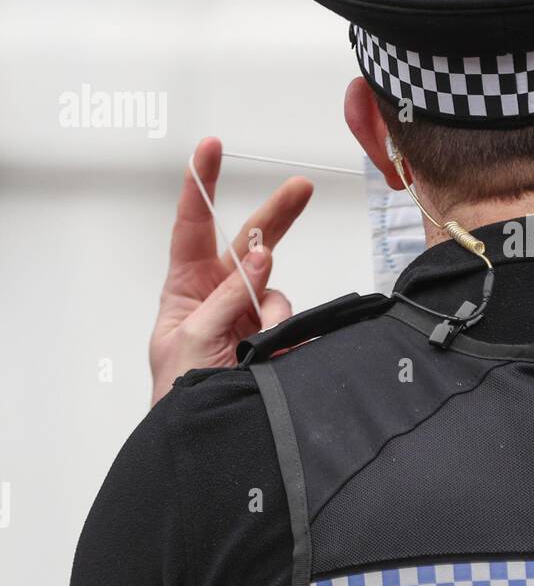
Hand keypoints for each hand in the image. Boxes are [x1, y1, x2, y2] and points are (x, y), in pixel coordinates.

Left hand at [149, 138, 313, 404]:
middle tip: (301, 188)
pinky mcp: (275, 336)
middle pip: (251, 242)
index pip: (192, 227)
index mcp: (186, 288)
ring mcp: (251, 315)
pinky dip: (286, 333)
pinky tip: (272, 354)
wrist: (203, 437)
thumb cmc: (179, 393)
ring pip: (276, 288)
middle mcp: (220, 295)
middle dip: (277, 215)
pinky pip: (291, 319)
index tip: (208, 148)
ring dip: (270, 310)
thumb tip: (260, 257)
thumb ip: (226, 297)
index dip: (200, 185)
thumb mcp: (190, 339)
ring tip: (257, 345)